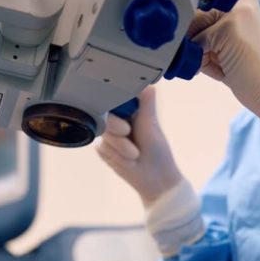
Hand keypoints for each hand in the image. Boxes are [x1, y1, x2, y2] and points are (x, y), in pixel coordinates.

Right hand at [95, 87, 183, 203]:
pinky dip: (115, 156)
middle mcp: (117, 119)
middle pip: (104, 115)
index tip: (116, 106)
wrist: (154, 179)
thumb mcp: (151, 123)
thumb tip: (146, 80)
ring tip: (135, 155)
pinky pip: (102, 147)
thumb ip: (146, 101)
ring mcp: (109, 134)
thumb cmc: (157, 150)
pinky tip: (127, 161)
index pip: (113, 96)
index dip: (111, 99)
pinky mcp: (103, 149)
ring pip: (103, 133)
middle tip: (129, 133)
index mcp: (130, 109)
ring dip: (120, 147)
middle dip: (117, 128)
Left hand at [189, 0, 259, 141]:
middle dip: (194, 43)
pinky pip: (196, 44)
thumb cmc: (249, 73)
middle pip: (191, 16)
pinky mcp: (228, 27)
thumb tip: (172, 28)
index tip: (204, 47)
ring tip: (225, 65)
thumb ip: (203, 32)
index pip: (197, 5)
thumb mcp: (225, 45)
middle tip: (219, 60)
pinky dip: (203, 62)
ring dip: (198, 53)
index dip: (193, 30)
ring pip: (192, 31)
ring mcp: (235, 11)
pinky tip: (226, 69)